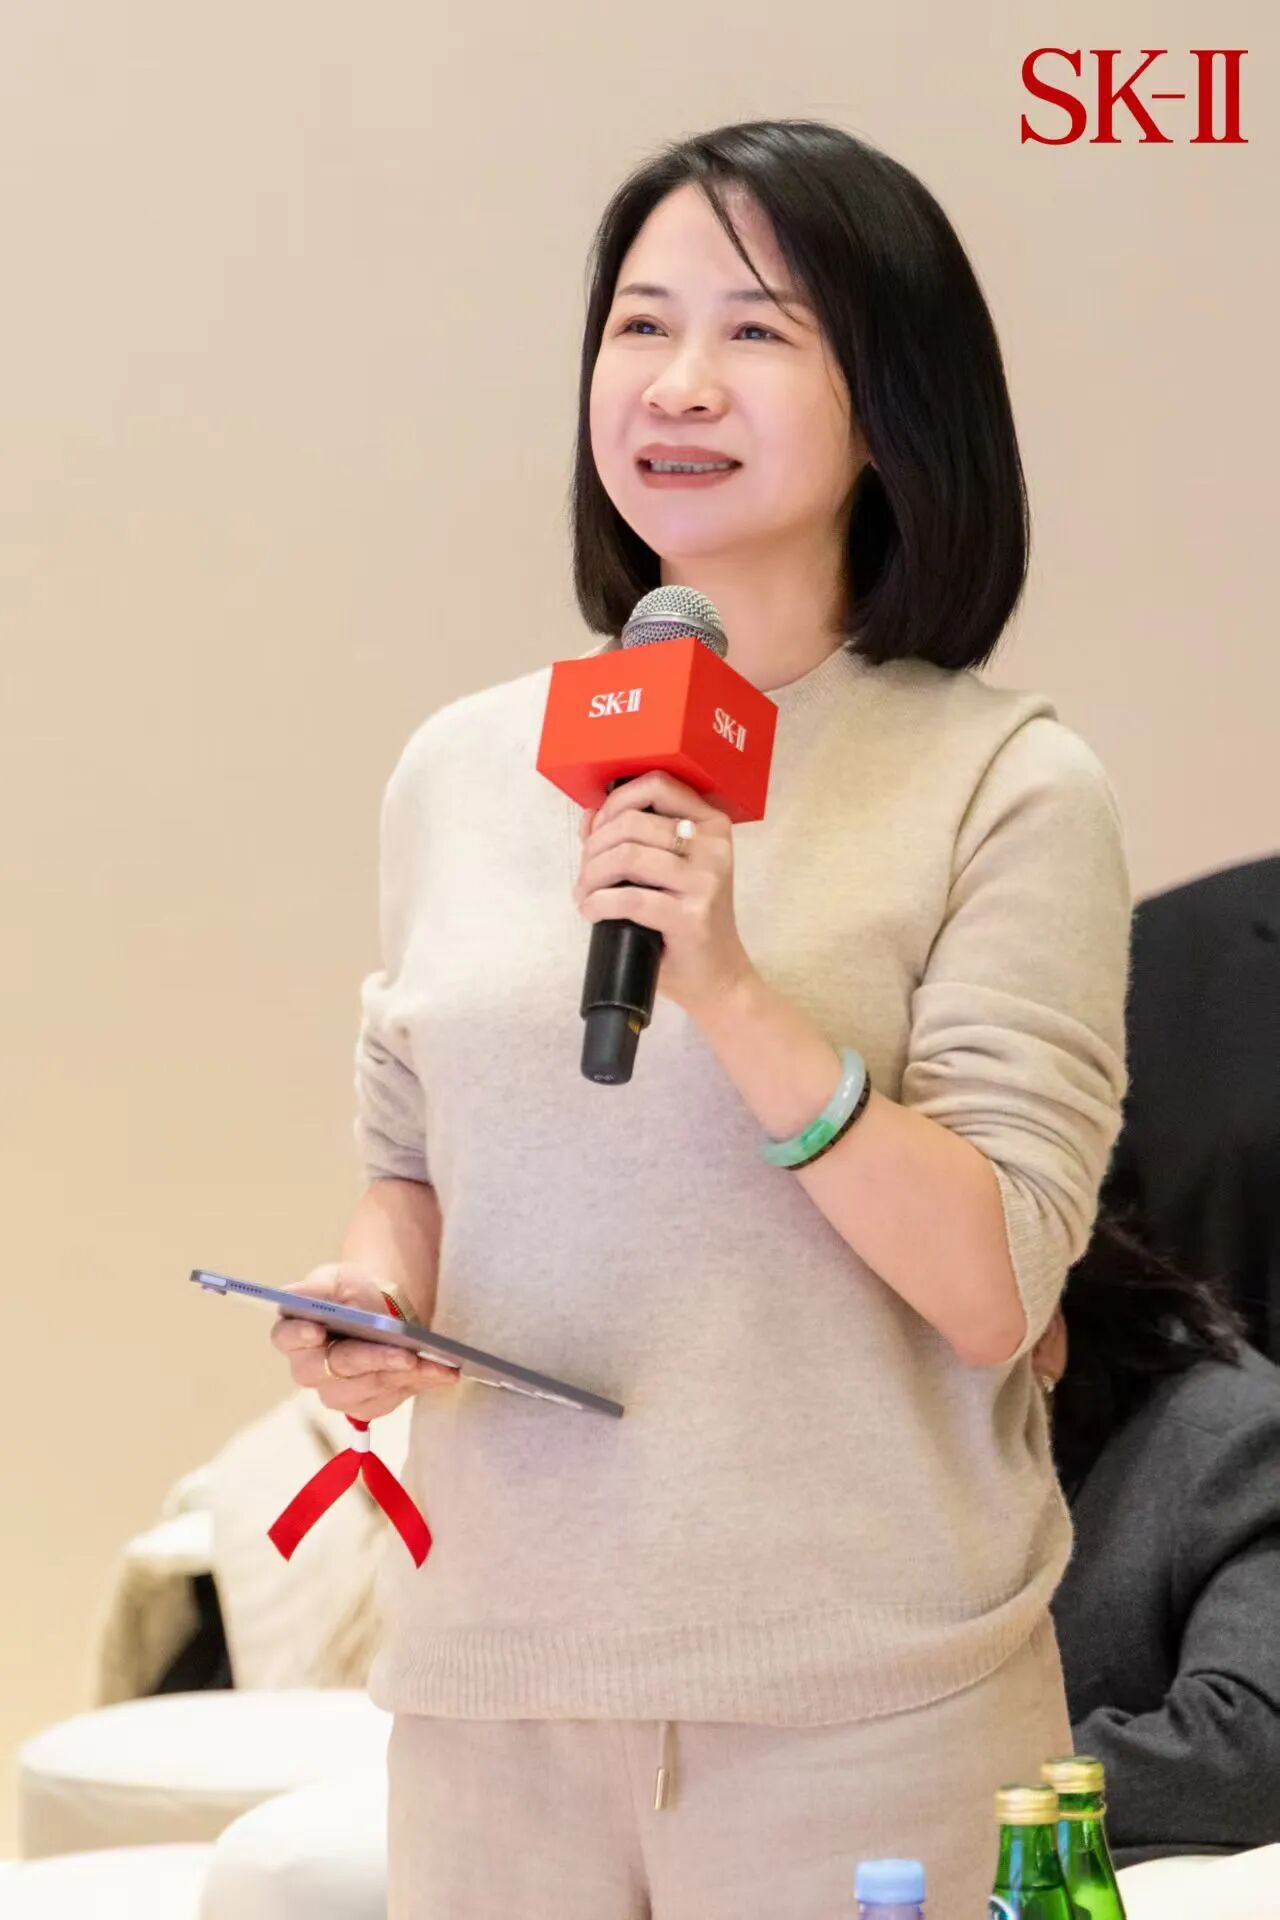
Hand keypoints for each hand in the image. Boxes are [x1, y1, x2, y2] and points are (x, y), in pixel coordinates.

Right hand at [270, 1262, 458, 1421]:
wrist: (384, 1309)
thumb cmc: (353, 1292)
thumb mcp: (336, 1279)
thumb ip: (315, 1287)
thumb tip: (296, 1294)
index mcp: (294, 1335)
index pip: (286, 1338)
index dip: (299, 1336)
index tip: (318, 1330)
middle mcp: (311, 1371)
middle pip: (336, 1371)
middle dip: (373, 1361)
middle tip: (405, 1354)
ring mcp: (339, 1393)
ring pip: (369, 1389)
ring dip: (403, 1375)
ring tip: (433, 1362)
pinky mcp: (368, 1405)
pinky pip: (394, 1397)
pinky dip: (420, 1382)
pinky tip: (442, 1371)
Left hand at [575, 770, 754, 1020]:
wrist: (719, 978)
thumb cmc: (690, 922)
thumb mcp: (668, 872)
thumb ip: (634, 838)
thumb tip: (592, 814)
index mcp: (712, 825)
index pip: (656, 785)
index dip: (615, 802)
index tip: (598, 830)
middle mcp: (714, 847)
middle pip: (632, 822)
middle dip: (594, 848)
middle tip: (586, 874)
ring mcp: (706, 881)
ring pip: (626, 856)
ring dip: (591, 875)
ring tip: (586, 894)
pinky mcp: (691, 916)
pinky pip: (629, 899)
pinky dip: (598, 903)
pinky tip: (591, 911)